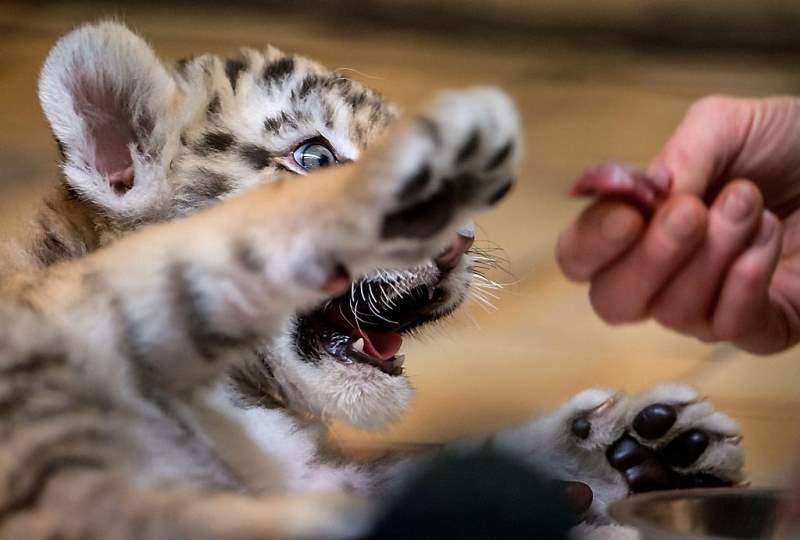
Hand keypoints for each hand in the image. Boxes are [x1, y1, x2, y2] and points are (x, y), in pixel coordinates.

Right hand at [557, 95, 799, 353]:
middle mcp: (660, 276)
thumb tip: (647, 193)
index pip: (580, 258)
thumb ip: (680, 154)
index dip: (593, 242)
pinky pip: (729, 327)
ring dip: (713, 253)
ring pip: (674, 313)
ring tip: (748, 202)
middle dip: (651, 259)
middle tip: (691, 213)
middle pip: (613, 302)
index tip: (630, 213)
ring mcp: (706, 306)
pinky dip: (746, 280)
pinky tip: (767, 239)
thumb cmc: (788, 143)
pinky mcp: (759, 327)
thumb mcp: (725, 125)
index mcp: (637, 227)